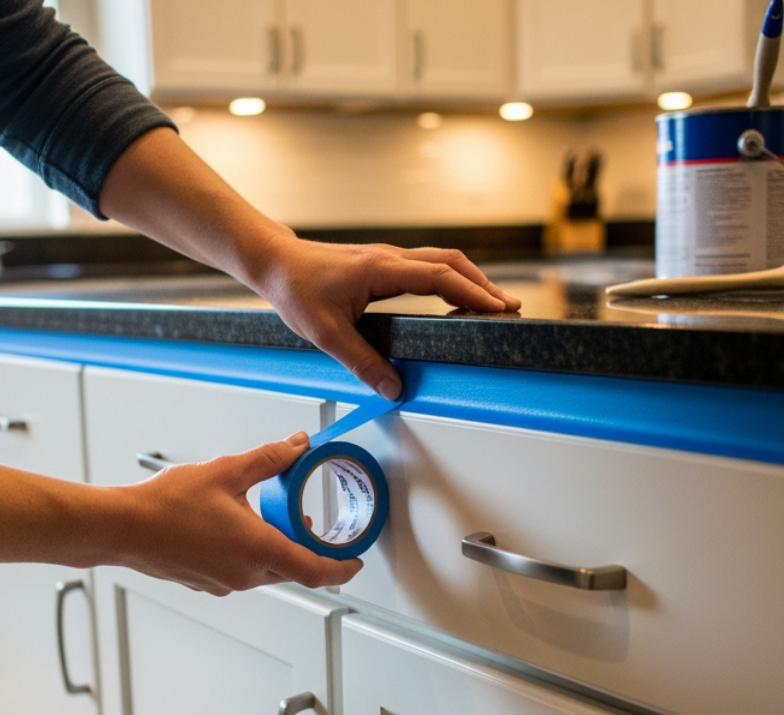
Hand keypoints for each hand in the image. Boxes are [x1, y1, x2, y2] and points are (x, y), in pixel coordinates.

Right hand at [0, 434, 361, 595]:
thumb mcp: (227, 471)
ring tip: (271, 520)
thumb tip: (298, 446)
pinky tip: (235, 528)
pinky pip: (241, 573)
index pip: (317, 571)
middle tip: (312, 527)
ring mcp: (225, 583)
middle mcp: (245, 575)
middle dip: (308, 551)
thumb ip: (269, 459)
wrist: (121, 528)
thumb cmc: (165, 506)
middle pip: (293, 571)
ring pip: (266, 572)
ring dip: (277, 551)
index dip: (343, 569)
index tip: (355, 563)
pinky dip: (250, 555)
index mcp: (259, 550)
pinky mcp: (207, 583)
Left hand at [96, 128, 521, 400]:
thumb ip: (362, 362)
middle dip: (484, 286)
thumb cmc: (295, 290)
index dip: (473, 293)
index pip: (441, 277)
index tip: (498, 310)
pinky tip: (456, 297)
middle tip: (509, 309)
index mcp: (382, 269)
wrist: (274, 262)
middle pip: (452, 263)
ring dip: (470, 280)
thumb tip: (394, 388)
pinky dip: (451, 278)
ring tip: (492, 304)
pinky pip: (427, 266)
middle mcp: (390, 257)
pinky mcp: (382, 262)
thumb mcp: (326, 333)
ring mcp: (388, 257)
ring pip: (442, 261)